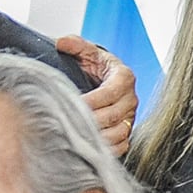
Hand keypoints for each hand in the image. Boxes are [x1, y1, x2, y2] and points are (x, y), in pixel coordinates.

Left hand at [61, 37, 135, 154]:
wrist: (104, 82)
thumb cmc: (95, 68)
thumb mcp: (87, 52)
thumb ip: (76, 45)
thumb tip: (62, 42)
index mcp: (123, 78)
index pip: (109, 93)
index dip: (90, 101)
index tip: (72, 105)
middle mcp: (130, 99)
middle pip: (112, 116)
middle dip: (88, 122)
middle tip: (67, 124)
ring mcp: (130, 118)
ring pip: (117, 134)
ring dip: (95, 138)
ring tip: (74, 137)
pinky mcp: (126, 133)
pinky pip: (120, 146)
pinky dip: (105, 149)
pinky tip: (87, 147)